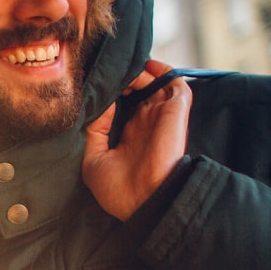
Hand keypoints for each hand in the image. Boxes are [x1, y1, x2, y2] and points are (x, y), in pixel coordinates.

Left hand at [83, 60, 190, 220]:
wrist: (143, 202)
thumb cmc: (118, 190)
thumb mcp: (93, 158)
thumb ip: (95, 130)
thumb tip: (100, 103)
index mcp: (130, 134)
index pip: (125, 103)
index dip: (114, 89)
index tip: (98, 79)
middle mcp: (147, 123)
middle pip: (141, 89)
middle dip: (126, 76)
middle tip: (110, 70)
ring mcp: (161, 117)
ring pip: (157, 82)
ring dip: (142, 71)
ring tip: (125, 67)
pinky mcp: (175, 113)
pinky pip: (176, 84)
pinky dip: (164, 71)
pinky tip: (146, 67)